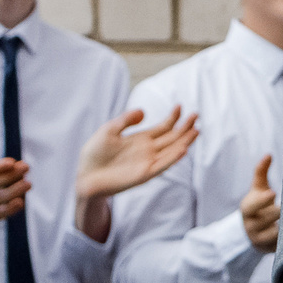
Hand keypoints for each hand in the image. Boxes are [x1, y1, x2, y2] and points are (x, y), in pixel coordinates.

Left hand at [73, 107, 199, 241]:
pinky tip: (182, 150)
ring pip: (172, 151)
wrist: (86, 176)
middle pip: (172, 138)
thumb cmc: (95, 154)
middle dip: (184, 127)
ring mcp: (148, 162)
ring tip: (196, 131)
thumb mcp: (108, 130)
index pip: (163, 127)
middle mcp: (148, 150)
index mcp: (141, 139)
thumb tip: (145, 112)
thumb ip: (126, 120)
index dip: (172, 118)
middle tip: (196, 115)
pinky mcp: (144, 174)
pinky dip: (172, 158)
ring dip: (184, 142)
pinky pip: (162, 166)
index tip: (179, 106)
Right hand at [241, 156, 279, 251]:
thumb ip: (261, 172)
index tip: (273, 193)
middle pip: (266, 220)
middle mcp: (251, 226)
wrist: (253, 232)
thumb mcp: (257, 189)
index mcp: (248, 209)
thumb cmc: (259, 204)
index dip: (262, 200)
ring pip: (275, 235)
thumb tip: (268, 154)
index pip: (252, 205)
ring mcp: (261, 240)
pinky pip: (281, 247)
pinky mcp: (270, 251)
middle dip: (279, 213)